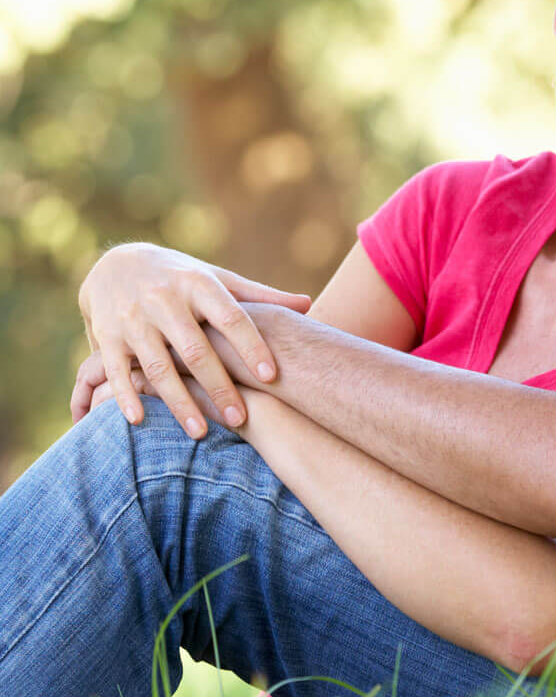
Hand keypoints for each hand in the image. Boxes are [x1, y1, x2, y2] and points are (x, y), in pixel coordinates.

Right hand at [77, 243, 310, 437]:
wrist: (115, 263)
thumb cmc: (182, 278)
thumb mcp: (217, 280)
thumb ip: (259, 296)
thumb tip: (308, 305)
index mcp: (199, 284)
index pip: (231, 317)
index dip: (251, 346)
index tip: (271, 376)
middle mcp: (164, 299)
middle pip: (196, 349)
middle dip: (218, 386)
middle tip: (240, 419)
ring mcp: (133, 318)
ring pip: (157, 365)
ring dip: (178, 401)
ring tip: (200, 433)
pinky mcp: (106, 336)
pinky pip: (115, 370)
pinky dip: (126, 395)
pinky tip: (141, 421)